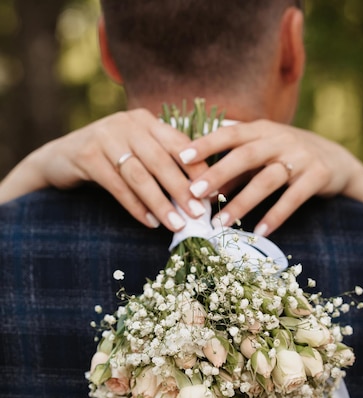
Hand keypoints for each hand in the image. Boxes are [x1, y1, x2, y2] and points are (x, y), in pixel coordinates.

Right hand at [0, 109, 208, 231]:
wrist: (60, 158)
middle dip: (183, 190)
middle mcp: (127, 123)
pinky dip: (135, 206)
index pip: (179, 144)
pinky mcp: (87, 156)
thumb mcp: (137, 151)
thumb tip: (199, 192)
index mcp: (146, 120)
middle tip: (199, 214)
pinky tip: (150, 222)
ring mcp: (105, 137)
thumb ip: (162, 161)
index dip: (198, 169)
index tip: (214, 193)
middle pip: (162, 161)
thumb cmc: (109, 158)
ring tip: (177, 225)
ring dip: (161, 203)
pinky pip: (117, 186)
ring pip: (140, 175)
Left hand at [179, 120, 362, 234]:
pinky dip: (275, 215)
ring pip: (267, 179)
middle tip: (194, 193)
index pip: (230, 133)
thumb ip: (233, 167)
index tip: (181, 157)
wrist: (337, 160)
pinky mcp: (318, 176)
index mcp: (262, 130)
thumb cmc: (287, 157)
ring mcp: (301, 157)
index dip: (206, 144)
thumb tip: (197, 187)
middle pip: (245, 155)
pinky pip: (293, 198)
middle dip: (218, 174)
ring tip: (221, 223)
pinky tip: (258, 232)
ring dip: (242, 202)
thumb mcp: (261, 155)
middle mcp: (281, 139)